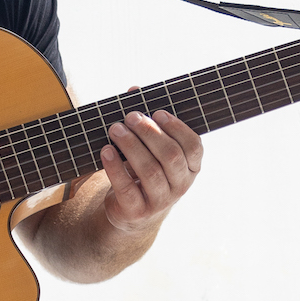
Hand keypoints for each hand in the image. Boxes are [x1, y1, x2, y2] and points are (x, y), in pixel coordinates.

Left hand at [99, 110, 202, 233]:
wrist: (131, 210)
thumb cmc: (144, 169)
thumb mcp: (149, 147)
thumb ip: (146, 118)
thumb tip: (134, 89)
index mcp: (191, 168)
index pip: (193, 146)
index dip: (177, 128)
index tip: (158, 112)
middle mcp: (180, 185)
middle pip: (170, 156)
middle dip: (149, 133)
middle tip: (130, 117)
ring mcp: (160, 201)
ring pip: (150, 171)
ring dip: (131, 146)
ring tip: (115, 129)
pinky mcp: (138, 211)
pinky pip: (127, 188)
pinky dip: (115, 168)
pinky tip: (106, 151)